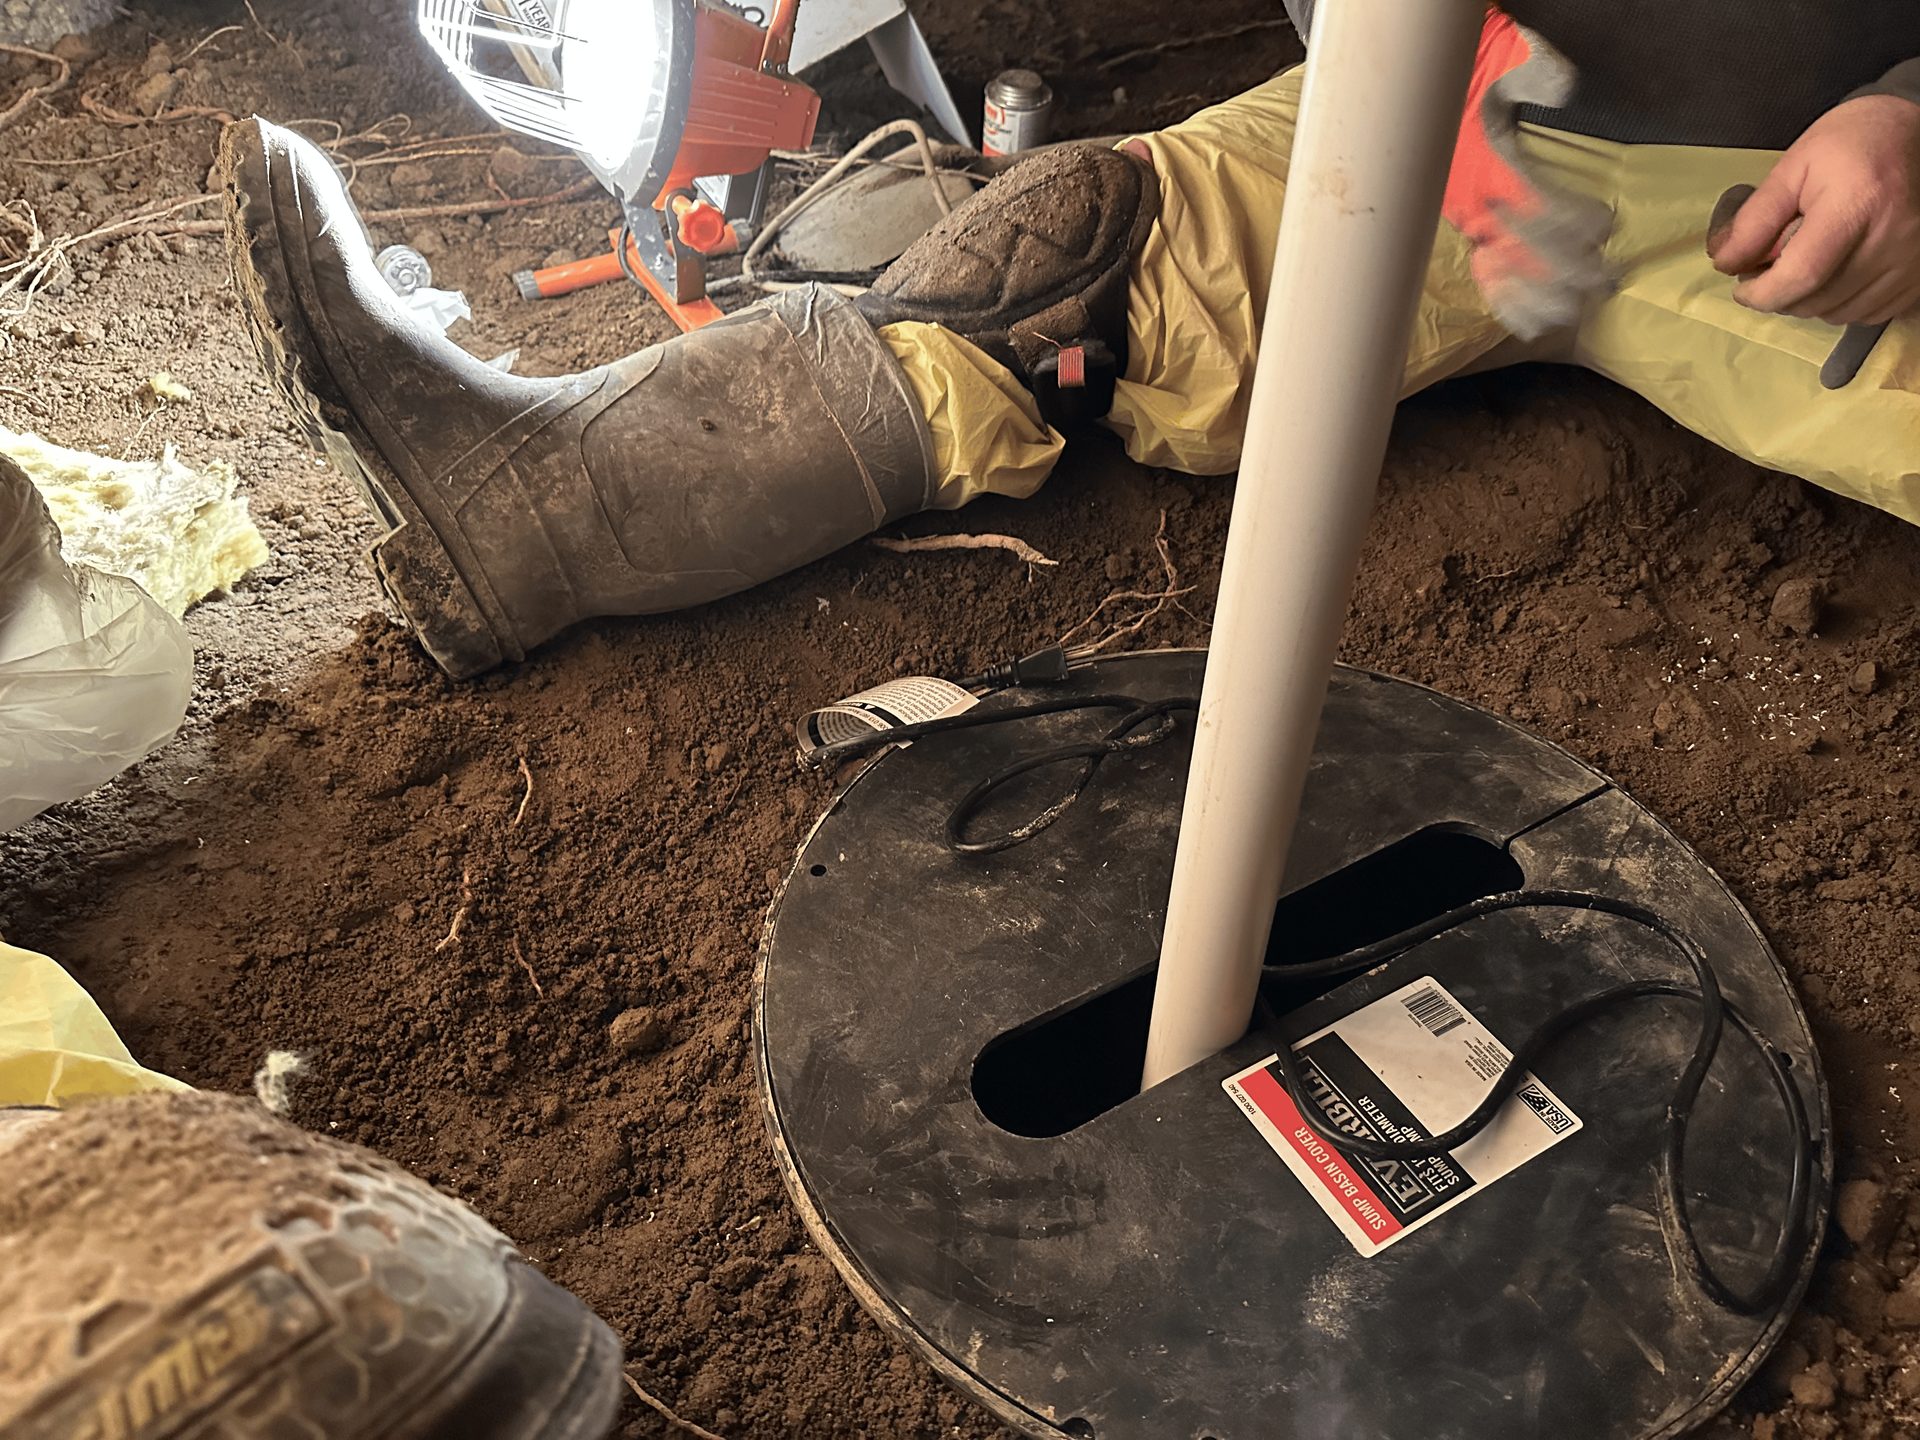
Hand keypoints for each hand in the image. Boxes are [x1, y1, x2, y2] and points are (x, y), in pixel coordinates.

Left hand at [1709, 94, 1919, 325]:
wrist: (1916, 133)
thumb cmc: (1852, 143)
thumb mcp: (1794, 166)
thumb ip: (1756, 218)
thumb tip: (1725, 263)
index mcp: (1857, 204)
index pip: (1802, 275)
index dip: (1762, 293)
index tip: (1742, 288)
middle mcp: (1892, 239)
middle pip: (1817, 301)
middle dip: (1780, 295)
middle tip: (1768, 270)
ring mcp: (1911, 262)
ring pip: (1840, 313)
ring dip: (1809, 301)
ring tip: (1803, 266)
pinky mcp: (1919, 276)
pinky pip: (1868, 313)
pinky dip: (1840, 304)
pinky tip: (1834, 274)